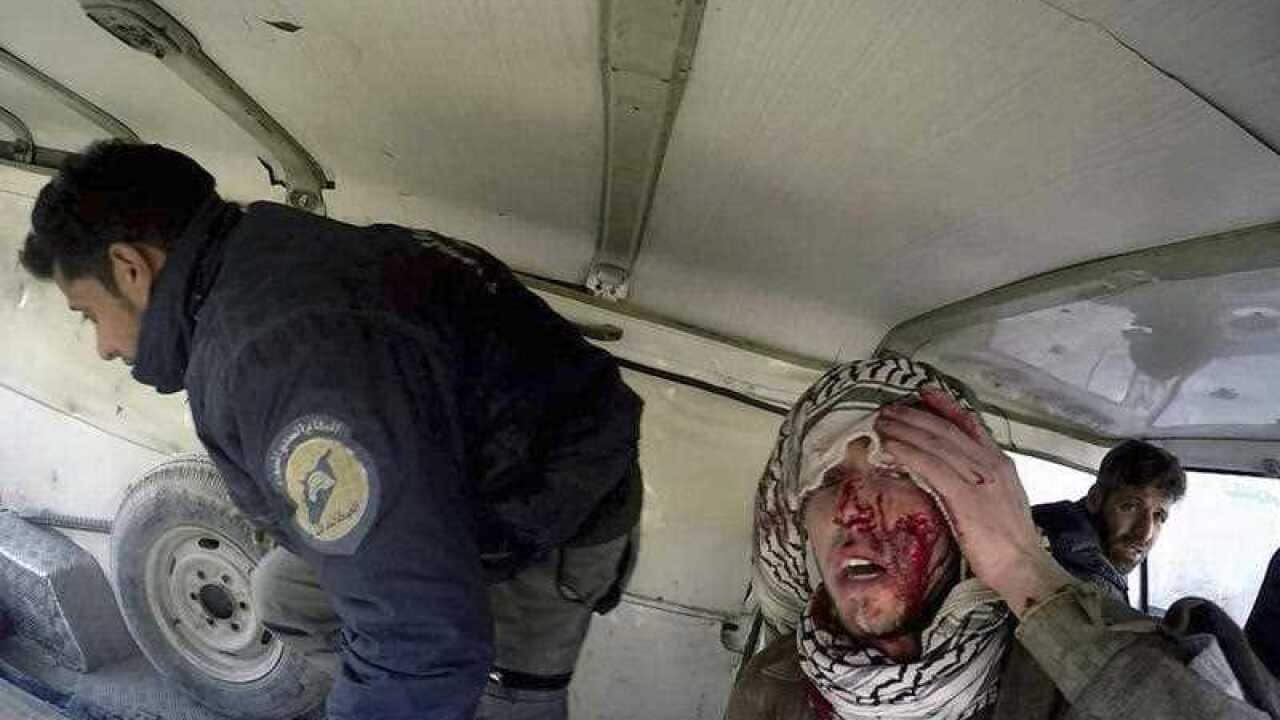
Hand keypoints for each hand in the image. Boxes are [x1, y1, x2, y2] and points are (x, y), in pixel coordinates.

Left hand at [873, 388, 1073, 615]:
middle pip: (946, 430)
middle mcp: (991, 464)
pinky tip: (890, 447)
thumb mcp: (1001, 501)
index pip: (970, 425)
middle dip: (914, 416)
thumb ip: (981, 482)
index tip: (923, 393)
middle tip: (888, 408)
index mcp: (1000, 464)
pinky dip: (908, 453)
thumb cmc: (1011, 544)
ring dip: (904, 430)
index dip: (945, 406)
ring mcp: (979, 479)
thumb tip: (954, 474)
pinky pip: (931, 466)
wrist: (1025, 568)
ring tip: (882, 423)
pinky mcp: (965, 497)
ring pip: (936, 443)